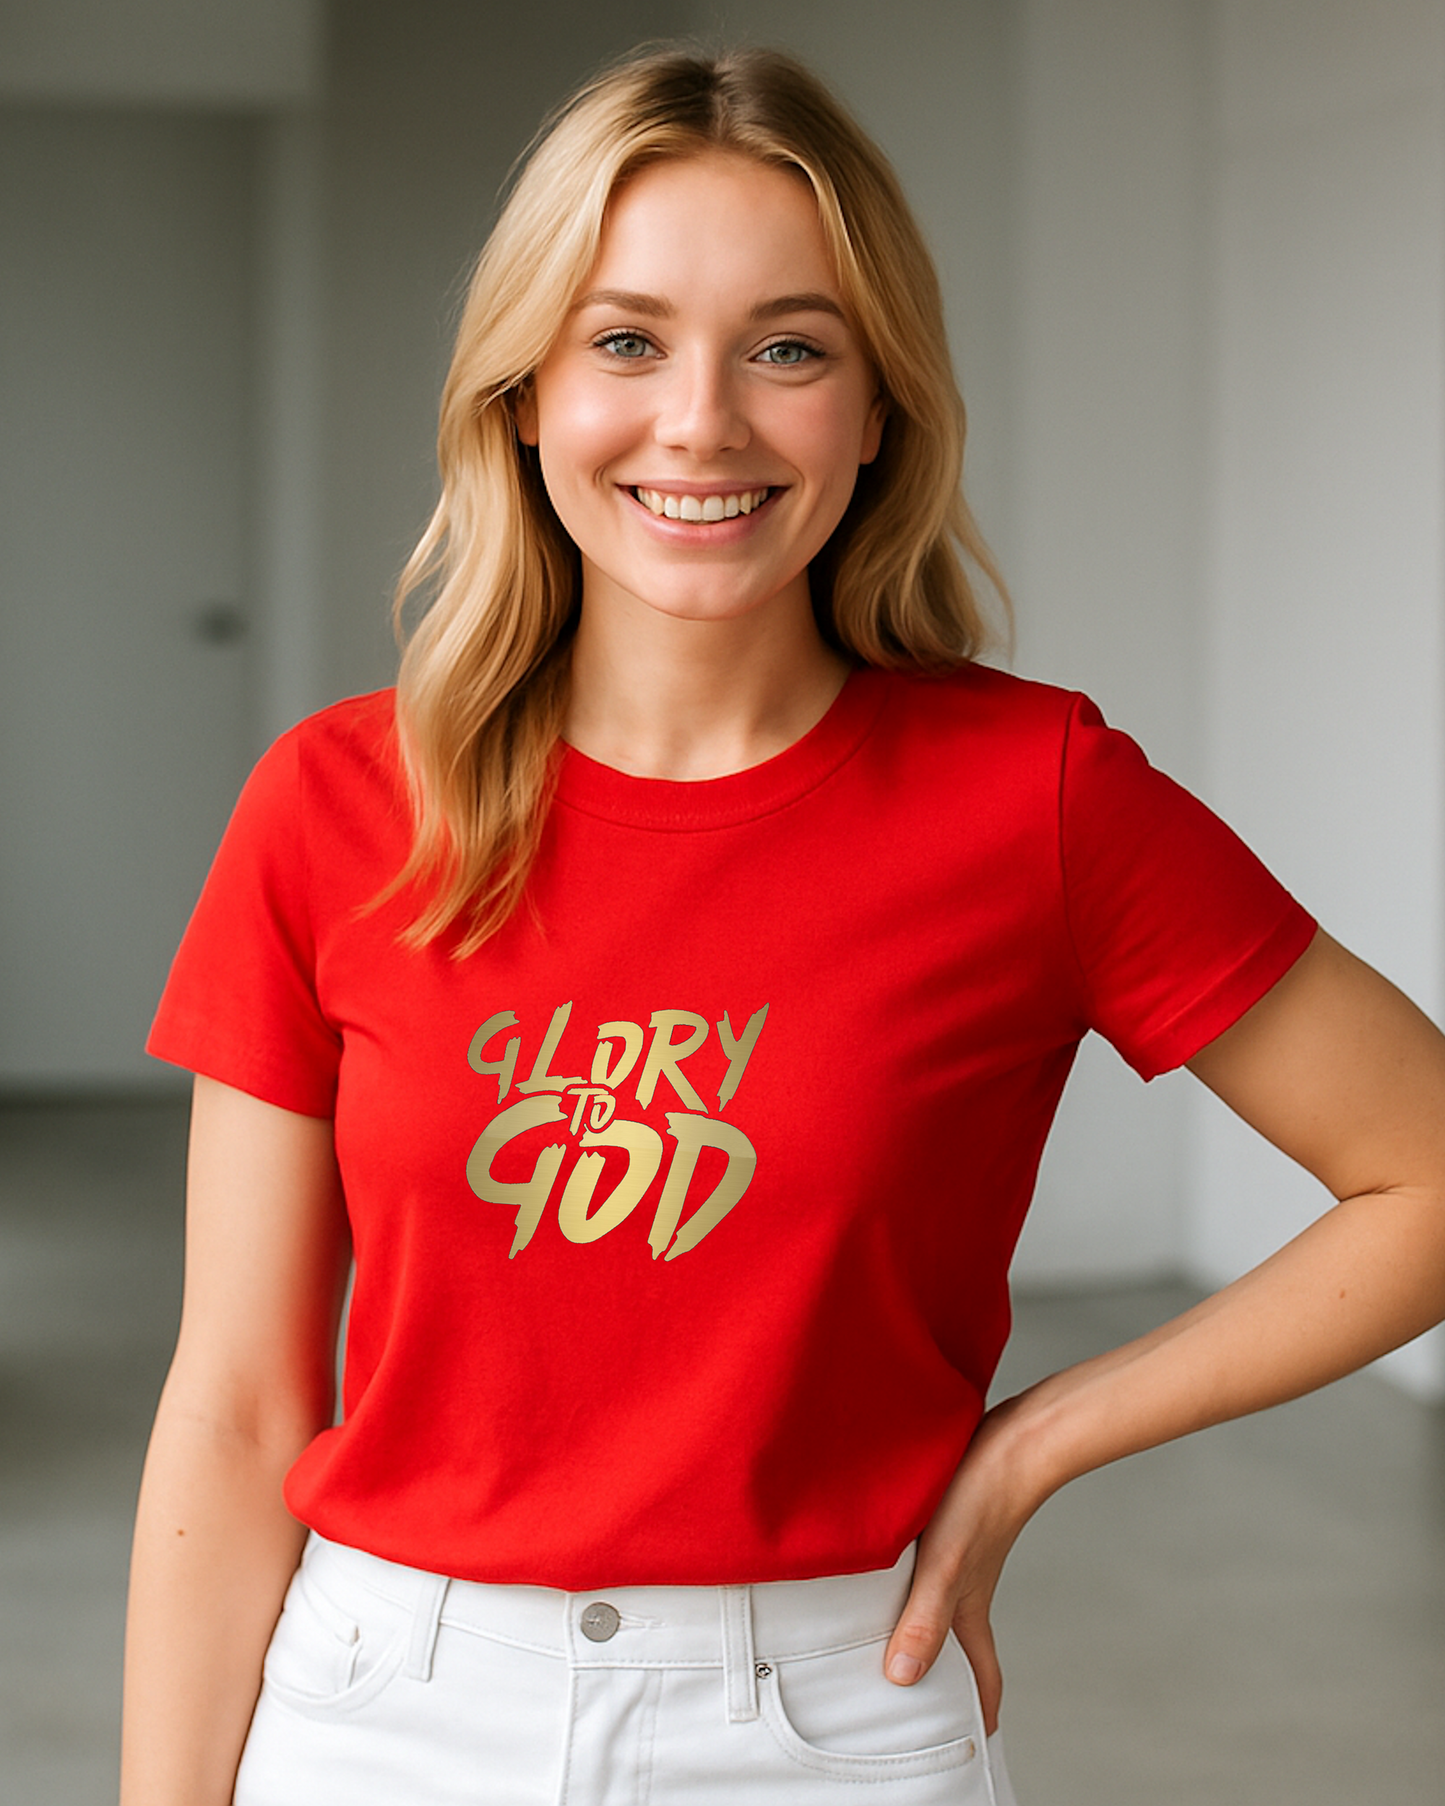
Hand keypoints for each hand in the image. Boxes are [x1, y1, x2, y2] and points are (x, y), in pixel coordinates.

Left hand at [882, 1399, 1042, 1736]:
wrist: (1010, 1440)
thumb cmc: (979, 1500)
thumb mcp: (943, 1566)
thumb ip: (924, 1620)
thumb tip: (901, 1679)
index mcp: (969, 1610)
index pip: (981, 1676)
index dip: (980, 1712)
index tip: (977, 1743)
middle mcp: (966, 1589)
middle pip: (958, 1646)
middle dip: (943, 1677)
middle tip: (914, 1702)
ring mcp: (960, 1557)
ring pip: (941, 1607)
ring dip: (922, 1627)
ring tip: (885, 1638)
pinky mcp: (949, 1527)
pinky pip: (928, 1570)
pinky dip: (911, 1583)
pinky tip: (883, 1569)